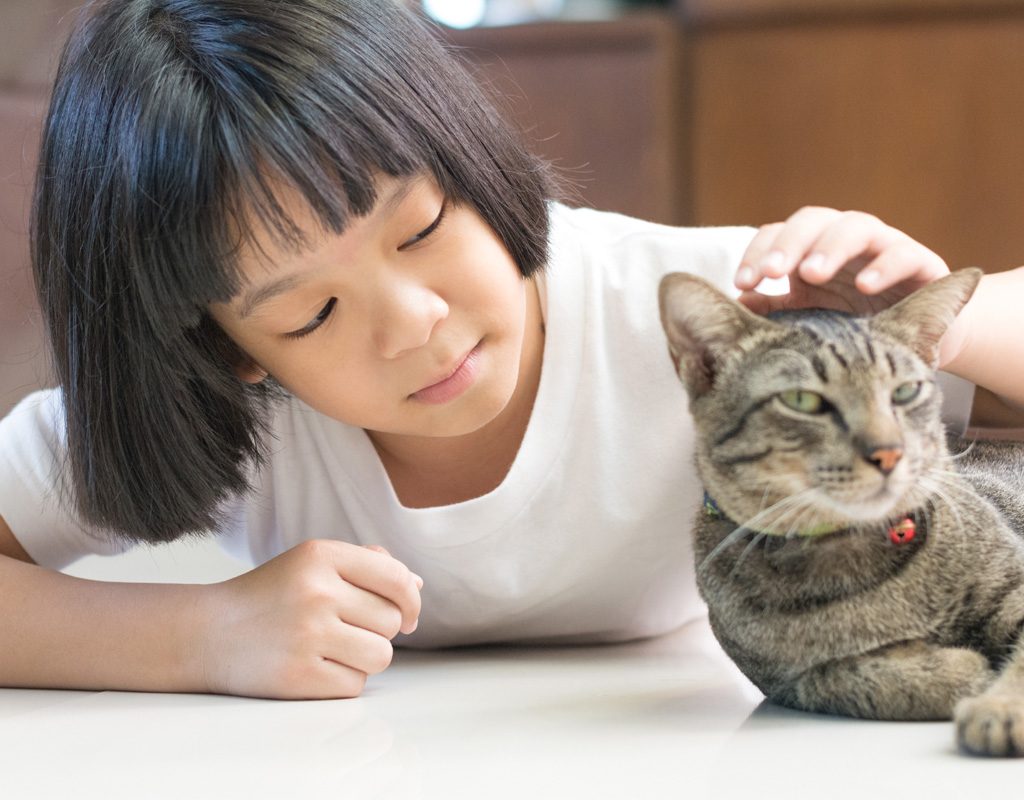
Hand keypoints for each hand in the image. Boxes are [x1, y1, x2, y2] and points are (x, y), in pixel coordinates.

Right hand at [197, 540, 421, 698]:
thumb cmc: (272, 596)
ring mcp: (307, 635)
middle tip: (346, 629)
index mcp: (321, 556)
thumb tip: (415, 585)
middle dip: (379, 629)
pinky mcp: (299, 676)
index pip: (396, 578)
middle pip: (391, 620)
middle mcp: (316, 592)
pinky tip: (316, 666)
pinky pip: (355, 685)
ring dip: (366, 657)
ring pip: (381, 655)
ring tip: (334, 648)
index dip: (411, 601)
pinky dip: (343, 680)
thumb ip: (366, 565)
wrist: (208, 633)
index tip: (407, 616)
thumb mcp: (312, 563)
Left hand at [735, 207, 949, 315]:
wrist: (918, 340)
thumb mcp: (808, 317)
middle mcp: (843, 240)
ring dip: (830, 248)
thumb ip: (775, 308)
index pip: (777, 235)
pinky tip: (865, 286)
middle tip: (770, 273)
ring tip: (811, 273)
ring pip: (855, 227)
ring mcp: (883, 246)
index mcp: (810, 250)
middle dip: (788, 245)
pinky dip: (884, 267)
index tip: (743, 284)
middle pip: (812, 221)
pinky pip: (903, 255)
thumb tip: (738, 302)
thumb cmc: (854, 324)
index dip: (757, 254)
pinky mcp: (921, 262)